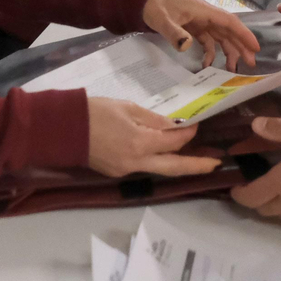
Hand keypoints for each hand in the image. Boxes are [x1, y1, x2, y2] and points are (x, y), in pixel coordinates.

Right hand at [87, 98, 217, 177]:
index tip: (195, 125)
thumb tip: (174, 126)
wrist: (62, 129)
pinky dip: (157, 160)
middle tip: (217, 163)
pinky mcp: (117, 172)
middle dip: (197, 165)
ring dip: (178, 164)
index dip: (187, 133)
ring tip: (196, 160)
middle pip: (174, 167)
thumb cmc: (94, 111)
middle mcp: (136, 162)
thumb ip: (153, 119)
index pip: (173, 141)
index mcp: (139, 143)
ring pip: (159, 169)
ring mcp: (126, 170)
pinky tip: (164, 153)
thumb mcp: (127, 108)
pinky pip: (143, 167)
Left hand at [143, 0, 259, 70]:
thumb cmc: (155, 5)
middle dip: (241, 46)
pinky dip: (210, 52)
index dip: (244, 34)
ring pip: (220, 37)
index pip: (229, 22)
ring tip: (233, 68)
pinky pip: (208, 40)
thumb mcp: (162, 20)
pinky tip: (208, 65)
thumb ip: (174, 32)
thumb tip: (187, 46)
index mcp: (204, 11)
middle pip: (229, 31)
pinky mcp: (194, 27)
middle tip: (251, 63)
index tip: (255, 47)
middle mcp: (206, 16)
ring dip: (228, 51)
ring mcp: (200, 21)